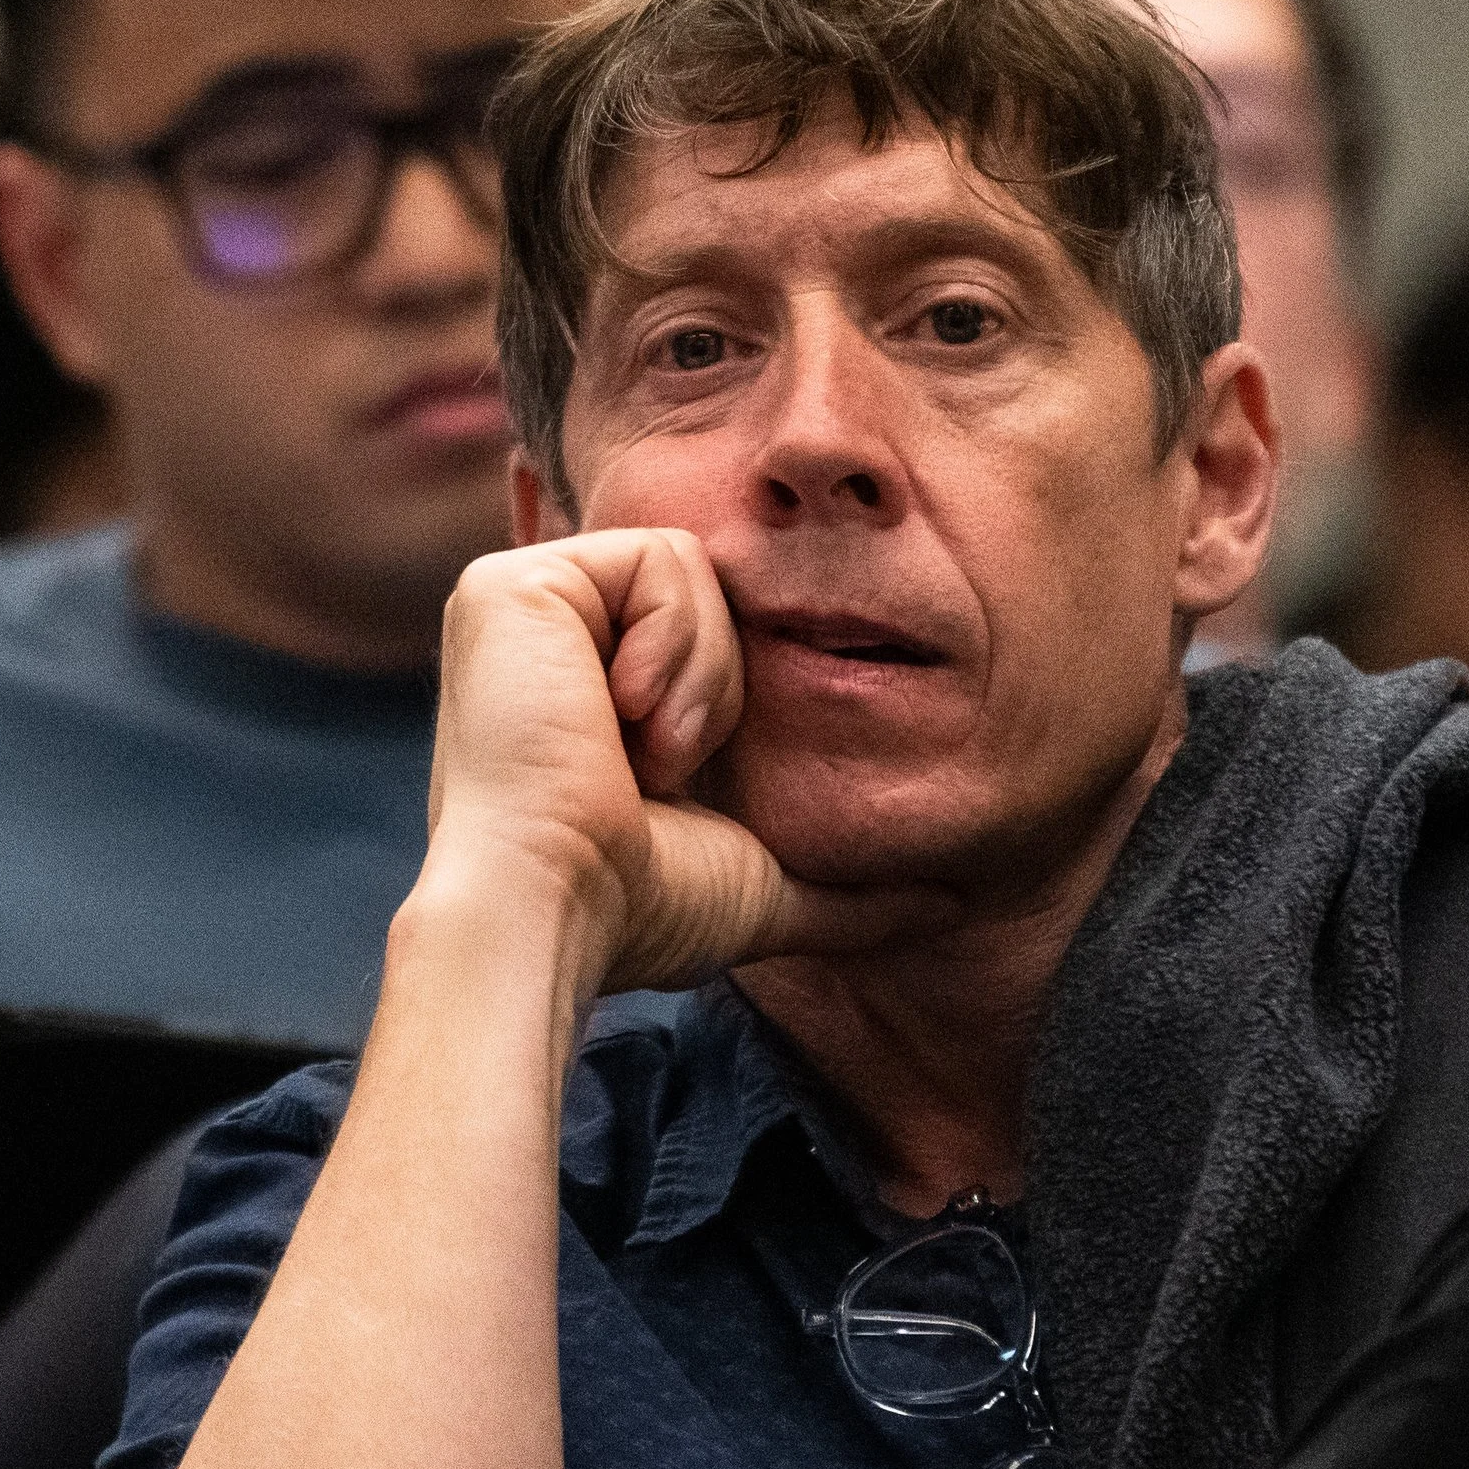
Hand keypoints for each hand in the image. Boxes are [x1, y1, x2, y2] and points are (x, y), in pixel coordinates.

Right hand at [424, 529, 941, 993]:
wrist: (557, 905)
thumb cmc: (640, 909)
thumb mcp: (764, 889)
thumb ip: (854, 891)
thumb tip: (954, 902)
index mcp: (598, 695)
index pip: (717, 643)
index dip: (733, 700)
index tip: (686, 778)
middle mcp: (556, 642)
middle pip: (714, 597)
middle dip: (719, 694)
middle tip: (665, 771)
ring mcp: (528, 607)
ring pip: (694, 573)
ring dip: (697, 679)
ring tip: (640, 753)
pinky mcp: (514, 581)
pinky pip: (660, 559)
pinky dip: (670, 642)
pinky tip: (621, 715)